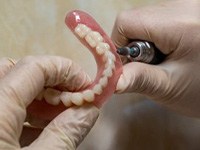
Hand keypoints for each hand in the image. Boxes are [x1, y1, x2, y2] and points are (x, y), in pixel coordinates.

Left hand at [0, 56, 98, 148]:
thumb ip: (65, 134)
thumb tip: (89, 110)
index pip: (34, 67)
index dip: (66, 70)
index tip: (86, 87)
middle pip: (18, 71)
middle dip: (51, 80)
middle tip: (71, 98)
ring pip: (11, 89)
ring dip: (40, 97)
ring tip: (61, 115)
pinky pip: (4, 108)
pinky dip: (27, 112)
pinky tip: (42, 128)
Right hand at [111, 0, 199, 115]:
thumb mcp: (169, 87)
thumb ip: (139, 80)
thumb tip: (113, 80)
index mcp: (181, 23)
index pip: (127, 21)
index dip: (118, 44)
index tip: (128, 64)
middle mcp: (184, 5)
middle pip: (136, 18)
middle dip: (133, 44)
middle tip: (149, 65)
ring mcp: (187, 4)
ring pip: (145, 17)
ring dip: (143, 40)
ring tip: (162, 58)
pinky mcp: (187, 8)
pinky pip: (157, 17)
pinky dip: (154, 35)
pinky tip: (168, 48)